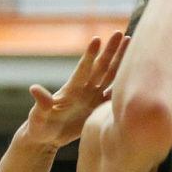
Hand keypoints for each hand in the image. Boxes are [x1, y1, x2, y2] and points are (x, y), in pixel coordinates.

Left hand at [26, 31, 128, 148]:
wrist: (46, 137)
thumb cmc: (39, 126)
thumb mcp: (38, 116)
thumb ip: (41, 102)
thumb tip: (34, 88)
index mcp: (71, 90)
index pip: (83, 70)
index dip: (90, 56)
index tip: (97, 39)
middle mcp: (84, 90)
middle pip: (101, 67)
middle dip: (111, 51)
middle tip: (121, 33)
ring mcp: (92, 98)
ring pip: (110, 77)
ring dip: (120, 62)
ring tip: (131, 45)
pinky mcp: (97, 109)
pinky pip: (113, 96)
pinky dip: (124, 87)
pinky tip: (137, 78)